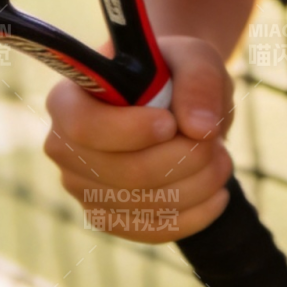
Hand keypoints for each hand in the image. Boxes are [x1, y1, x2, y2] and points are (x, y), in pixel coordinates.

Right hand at [43, 36, 233, 242]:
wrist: (171, 98)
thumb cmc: (173, 70)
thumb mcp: (192, 56)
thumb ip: (198, 80)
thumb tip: (200, 128)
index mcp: (69, 98)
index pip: (85, 127)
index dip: (130, 131)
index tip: (172, 123)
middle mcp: (64, 147)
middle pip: (121, 172)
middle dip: (181, 160)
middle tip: (216, 142)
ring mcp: (82, 188)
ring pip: (140, 204)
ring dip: (194, 187)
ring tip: (222, 160)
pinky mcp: (107, 216)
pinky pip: (148, 229)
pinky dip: (191, 217)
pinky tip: (217, 196)